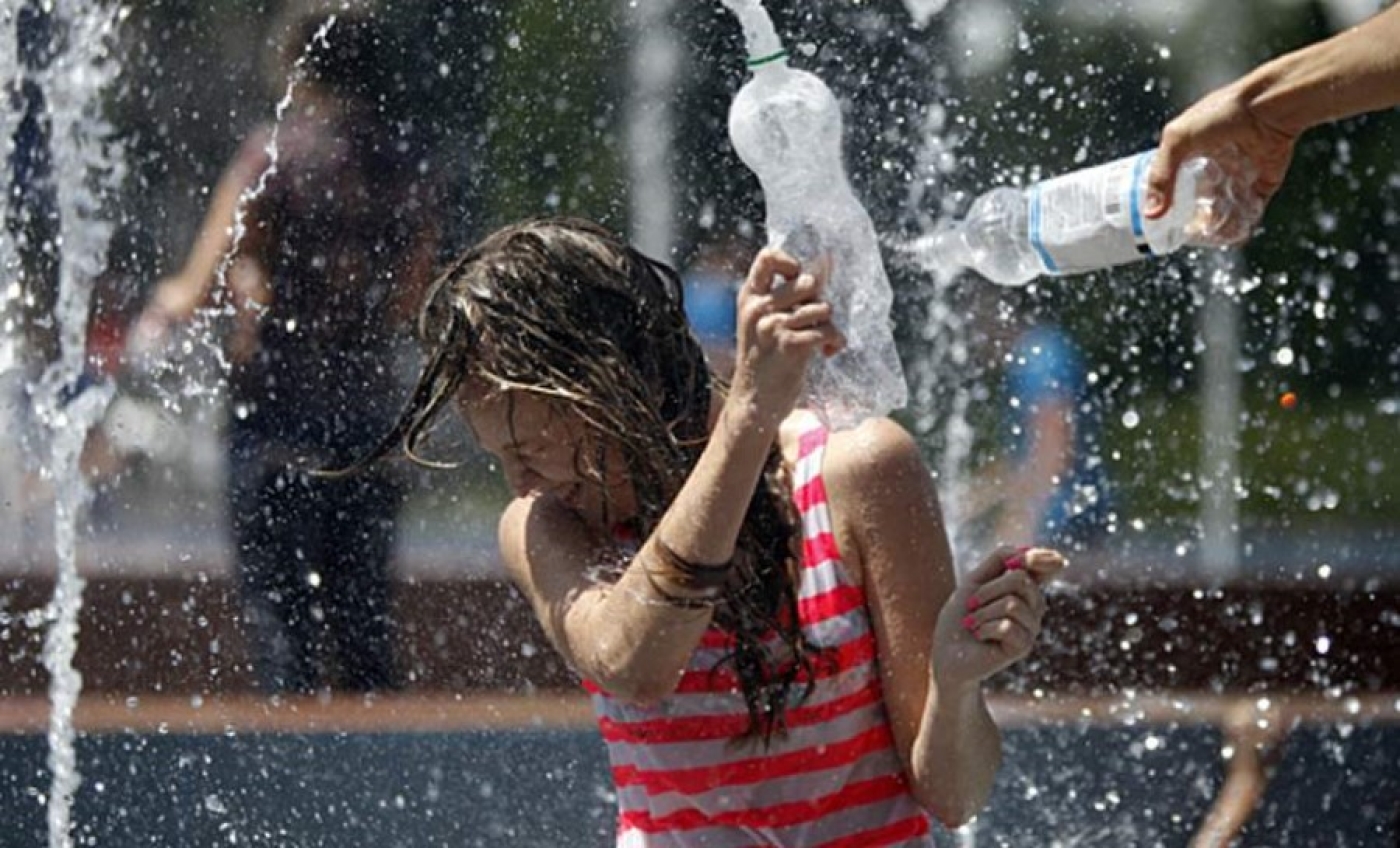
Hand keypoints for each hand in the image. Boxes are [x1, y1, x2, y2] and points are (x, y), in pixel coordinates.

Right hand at [728, 248, 845, 430]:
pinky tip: (828, 353)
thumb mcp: (765, 323)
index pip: (768, 257)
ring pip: (821, 308)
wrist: (754, 402)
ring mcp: (773, 327)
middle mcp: (758, 308)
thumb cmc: (765, 361)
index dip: (791, 261)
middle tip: (815, 323)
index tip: (800, 281)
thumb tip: (827, 260)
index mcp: (749, 298)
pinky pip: (826, 331)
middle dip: (819, 303)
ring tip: (824, 342)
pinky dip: (834, 342)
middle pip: (807, 283)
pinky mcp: (790, 346)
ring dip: (830, 326)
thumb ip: (789, 296)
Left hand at [931, 544, 1065, 691]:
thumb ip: (1000, 560)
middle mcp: (1034, 606)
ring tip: (973, 624)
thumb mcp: (975, 580)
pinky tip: (979, 636)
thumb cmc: (960, 616)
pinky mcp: (1024, 647)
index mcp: (1025, 588)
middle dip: (987, 590)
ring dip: (982, 613)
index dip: (1037, 556)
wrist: (947, 652)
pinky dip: (984, 628)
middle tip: (971, 605)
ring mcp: (1031, 627)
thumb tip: (1027, 550)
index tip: (1012, 562)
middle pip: (1020, 579)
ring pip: (1011, 604)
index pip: (1045, 564)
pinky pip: (1007, 626)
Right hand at [1144, 79, 1298, 240]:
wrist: (1269, 108)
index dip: (1164, 203)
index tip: (1159, 222)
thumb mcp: (1178, 139)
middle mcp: (1213, 165)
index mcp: (1189, 153)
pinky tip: (1236, 232)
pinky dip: (1245, 223)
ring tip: (1211, 235)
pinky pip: (1251, 209)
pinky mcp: (1262, 182)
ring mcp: (1237, 174)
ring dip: (1217, 225)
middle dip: (1191, 219)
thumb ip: (1160, 176)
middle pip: (1197, 201)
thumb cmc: (1222, 113)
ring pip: (1223, 209)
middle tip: (1187, 232)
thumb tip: (1151, 212)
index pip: (1172, 184)